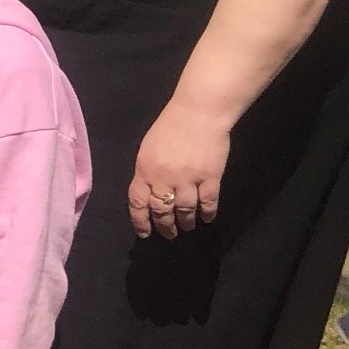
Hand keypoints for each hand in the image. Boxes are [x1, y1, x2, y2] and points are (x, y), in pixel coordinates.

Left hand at [129, 102, 230, 238]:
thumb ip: (148, 172)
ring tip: (187, 227)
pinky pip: (208, 202)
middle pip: (162, 210)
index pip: (138, 202)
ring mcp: (188, 179)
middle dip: (165, 226)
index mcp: (145, 170)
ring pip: (185, 210)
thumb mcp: (148, 149)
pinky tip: (207, 218)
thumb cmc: (170, 127)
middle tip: (169, 234)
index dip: (140, 221)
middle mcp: (164, 178)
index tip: (144, 233)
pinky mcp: (210, 177)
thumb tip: (150, 193)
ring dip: (186, 222)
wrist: (198, 113)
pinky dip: (207, 213)